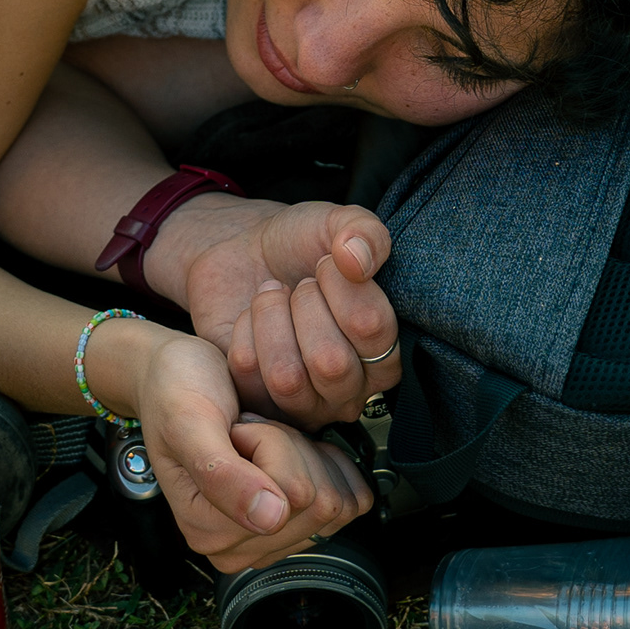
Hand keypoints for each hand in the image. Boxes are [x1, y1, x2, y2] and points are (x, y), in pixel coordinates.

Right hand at [131, 327, 376, 572]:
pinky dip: (328, 461)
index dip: (272, 447)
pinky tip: (290, 449)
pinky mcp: (296, 522)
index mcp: (208, 531)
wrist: (177, 372)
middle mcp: (238, 544)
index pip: (289, 497)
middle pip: (317, 503)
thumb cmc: (176, 392)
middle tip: (250, 434)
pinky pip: (349, 500)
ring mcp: (270, 537)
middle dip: (291, 451)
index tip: (237, 432)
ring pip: (335, 500)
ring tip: (263, 439)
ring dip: (306, 454)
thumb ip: (223, 474)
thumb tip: (269, 518)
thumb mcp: (188, 423)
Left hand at [156, 196, 401, 425]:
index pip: (371, 328)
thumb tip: (355, 260)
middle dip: (304, 305)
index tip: (327, 262)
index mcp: (386, 352)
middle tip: (298, 284)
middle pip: (330, 363)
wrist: (243, 255)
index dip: (341, 285)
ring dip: (270, 316)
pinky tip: (252, 316)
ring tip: (272, 295)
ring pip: (287, 377)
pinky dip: (244, 329)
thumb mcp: (336, 224)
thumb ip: (363, 232)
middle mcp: (353, 389)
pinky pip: (247, 372)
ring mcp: (306, 403)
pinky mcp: (260, 401)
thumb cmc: (301, 246)